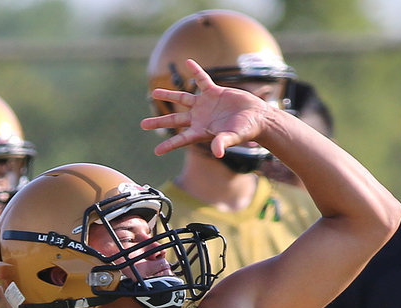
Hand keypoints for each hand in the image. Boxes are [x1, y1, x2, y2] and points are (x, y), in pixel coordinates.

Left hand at [143, 59, 271, 158]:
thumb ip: (223, 143)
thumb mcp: (234, 137)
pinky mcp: (214, 92)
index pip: (182, 139)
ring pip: (182, 99)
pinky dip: (195, 71)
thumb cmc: (247, 131)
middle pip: (175, 119)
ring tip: (154, 93)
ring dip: (168, 95)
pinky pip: (202, 79)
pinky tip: (187, 62)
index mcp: (202, 131)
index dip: (169, 145)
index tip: (157, 152)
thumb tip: (217, 153)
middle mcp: (200, 118)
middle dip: (159, 121)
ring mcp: (206, 105)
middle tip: (142, 125)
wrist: (258, 117)